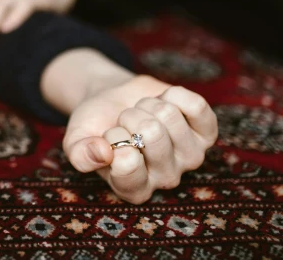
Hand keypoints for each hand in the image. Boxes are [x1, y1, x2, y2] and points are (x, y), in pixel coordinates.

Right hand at [62, 75, 216, 203]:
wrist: (114, 100)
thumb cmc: (96, 126)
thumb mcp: (75, 140)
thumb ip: (80, 154)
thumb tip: (102, 153)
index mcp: (133, 188)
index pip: (129, 169)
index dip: (115, 141)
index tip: (108, 136)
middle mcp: (165, 178)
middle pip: (153, 135)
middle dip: (131, 116)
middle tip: (126, 121)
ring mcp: (190, 157)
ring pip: (170, 118)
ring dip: (148, 105)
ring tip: (143, 113)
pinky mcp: (206, 134)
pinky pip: (196, 106)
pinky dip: (174, 94)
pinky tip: (165, 102)